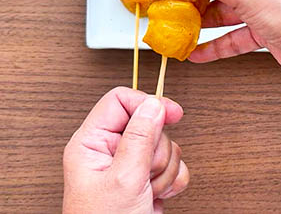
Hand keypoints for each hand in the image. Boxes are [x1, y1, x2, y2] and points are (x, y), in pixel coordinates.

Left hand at [63, 87, 188, 213]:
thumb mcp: (123, 178)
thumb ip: (140, 137)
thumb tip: (154, 104)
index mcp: (91, 143)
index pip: (121, 101)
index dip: (148, 103)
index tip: (172, 114)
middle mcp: (109, 151)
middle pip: (149, 124)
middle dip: (157, 150)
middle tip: (145, 172)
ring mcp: (129, 166)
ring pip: (166, 145)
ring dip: (165, 170)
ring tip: (148, 189)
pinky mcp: (147, 179)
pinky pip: (175, 165)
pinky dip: (173, 181)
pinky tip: (159, 194)